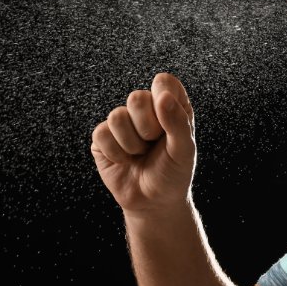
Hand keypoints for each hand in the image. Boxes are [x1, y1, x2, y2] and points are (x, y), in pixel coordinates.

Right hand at [90, 72, 195, 216]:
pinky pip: (102, 133)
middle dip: (147, 128)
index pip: (164, 82)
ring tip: (140, 154)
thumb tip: (163, 96)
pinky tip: (125, 160)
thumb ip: (178, 122)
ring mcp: (122, 122)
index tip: (169, 119)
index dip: (164, 98)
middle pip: (137, 97)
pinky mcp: (102, 137)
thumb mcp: (184, 150)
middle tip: (154, 143)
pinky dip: (116, 153)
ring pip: (117, 116)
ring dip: (132, 144)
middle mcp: (145, 109)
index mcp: (170, 105)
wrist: (154, 202)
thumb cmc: (174, 173)